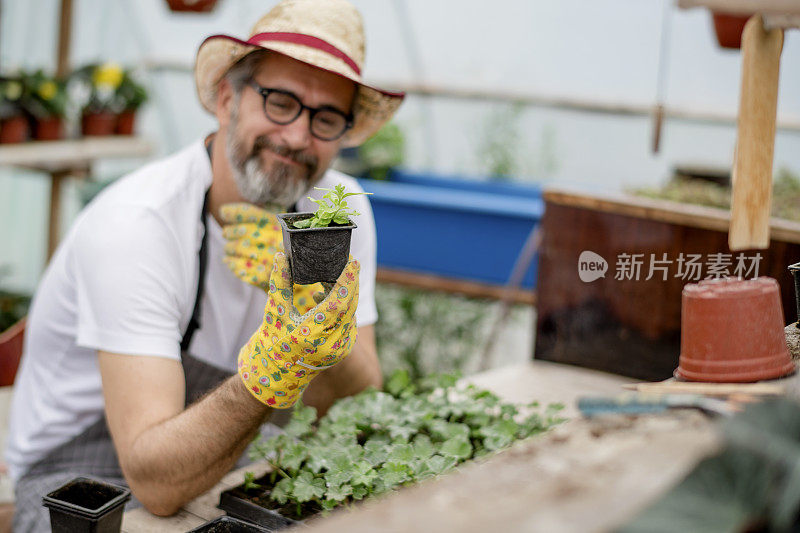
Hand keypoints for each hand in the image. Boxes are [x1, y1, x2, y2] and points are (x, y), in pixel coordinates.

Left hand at [221, 203, 282, 290]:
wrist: (302, 283)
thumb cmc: (289, 251)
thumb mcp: (281, 229)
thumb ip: (259, 218)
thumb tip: (224, 210)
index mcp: (280, 227)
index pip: (251, 214)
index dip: (234, 212)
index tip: (224, 212)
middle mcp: (275, 241)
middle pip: (243, 231)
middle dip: (230, 232)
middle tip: (226, 233)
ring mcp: (268, 259)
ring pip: (237, 248)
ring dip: (229, 248)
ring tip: (228, 248)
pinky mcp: (262, 277)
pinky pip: (239, 266)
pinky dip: (231, 263)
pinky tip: (229, 261)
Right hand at [237, 252, 358, 407]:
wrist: (277, 374)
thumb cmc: (272, 340)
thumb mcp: (275, 311)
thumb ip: (280, 283)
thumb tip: (280, 256)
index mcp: (311, 333)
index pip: (337, 302)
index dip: (347, 280)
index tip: (353, 261)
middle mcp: (329, 344)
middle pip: (349, 305)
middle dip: (350, 282)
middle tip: (348, 263)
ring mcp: (339, 349)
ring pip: (351, 313)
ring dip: (346, 294)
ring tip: (333, 278)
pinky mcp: (343, 350)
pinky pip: (349, 322)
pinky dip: (343, 308)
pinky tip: (328, 297)